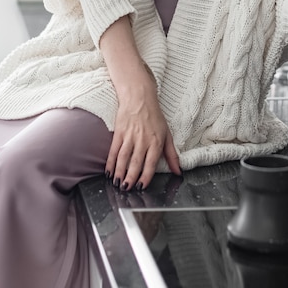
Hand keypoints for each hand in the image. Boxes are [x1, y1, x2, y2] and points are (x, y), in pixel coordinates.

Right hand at [105, 75, 180, 190]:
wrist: (139, 98)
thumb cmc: (154, 117)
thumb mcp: (167, 134)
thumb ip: (172, 155)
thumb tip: (178, 171)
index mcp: (156, 142)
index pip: (150, 163)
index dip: (145, 176)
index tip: (141, 186)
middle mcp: (143, 140)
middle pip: (135, 162)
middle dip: (130, 177)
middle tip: (126, 189)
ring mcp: (130, 136)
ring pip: (123, 158)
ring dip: (119, 172)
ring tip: (117, 183)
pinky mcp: (119, 132)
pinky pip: (114, 150)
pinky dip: (110, 162)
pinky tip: (109, 171)